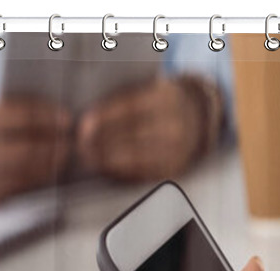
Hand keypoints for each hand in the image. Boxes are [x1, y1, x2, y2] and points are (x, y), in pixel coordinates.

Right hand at [0, 99, 69, 206]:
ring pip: (31, 170)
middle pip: (33, 146)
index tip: (65, 118)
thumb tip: (35, 115)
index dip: (49, 116)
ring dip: (52, 163)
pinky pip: (18, 188)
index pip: (24, 116)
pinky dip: (35, 179)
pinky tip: (44, 173)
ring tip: (62, 157)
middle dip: (57, 143)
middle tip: (70, 141)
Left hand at [77, 77, 207, 181]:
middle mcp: (177, 126)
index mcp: (168, 98)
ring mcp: (178, 151)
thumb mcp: (150, 87)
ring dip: (108, 161)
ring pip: (137, 159)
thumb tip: (90, 116)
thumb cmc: (164, 101)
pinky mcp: (176, 170)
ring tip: (88, 159)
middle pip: (133, 135)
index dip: (105, 116)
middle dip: (102, 143)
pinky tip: (106, 170)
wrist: (199, 118)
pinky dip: (122, 173)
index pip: (131, 107)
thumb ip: (124, 97)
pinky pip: (145, 174)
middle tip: (80, 146)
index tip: (83, 124)